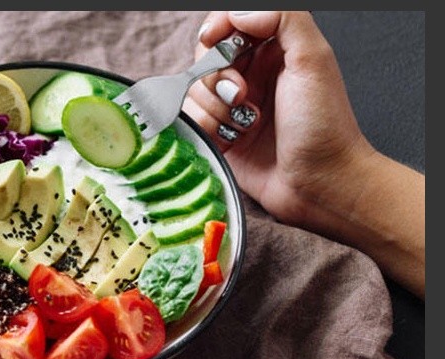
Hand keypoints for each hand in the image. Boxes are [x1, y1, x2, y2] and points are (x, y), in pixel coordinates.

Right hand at [185, 11, 369, 226]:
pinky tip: (234, 139)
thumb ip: (281, 19)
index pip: (229, 24)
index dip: (216, 29)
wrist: (320, 184)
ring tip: (246, 124)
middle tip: (241, 95)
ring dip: (215, 107)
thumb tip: (236, 13)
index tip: (213, 41)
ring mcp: (233, 107)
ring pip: (194, 90)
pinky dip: (207, 127)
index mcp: (274, 50)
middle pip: (204, 57)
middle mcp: (251, 75)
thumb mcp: (314, 59)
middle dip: (216, 74)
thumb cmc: (323, 126)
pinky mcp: (220, 136)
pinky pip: (192, 120)